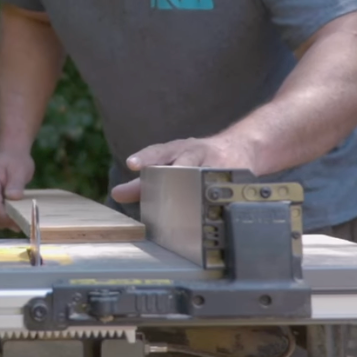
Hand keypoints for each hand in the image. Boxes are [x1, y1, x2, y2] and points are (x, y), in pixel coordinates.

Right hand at [0, 151, 35, 229]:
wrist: (9, 155)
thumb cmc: (15, 160)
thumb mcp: (19, 169)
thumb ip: (16, 184)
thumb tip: (13, 197)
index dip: (6, 217)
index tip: (22, 222)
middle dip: (9, 221)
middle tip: (28, 223)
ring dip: (9, 221)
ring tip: (26, 219)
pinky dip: (8, 218)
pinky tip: (20, 216)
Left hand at [110, 135, 259, 203]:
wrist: (239, 147)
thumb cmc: (195, 159)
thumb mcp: (170, 164)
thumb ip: (143, 182)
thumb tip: (116, 194)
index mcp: (179, 149)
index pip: (160, 151)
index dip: (146, 157)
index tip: (132, 164)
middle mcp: (197, 153)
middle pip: (186, 160)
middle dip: (177, 171)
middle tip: (167, 183)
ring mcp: (218, 163)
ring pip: (208, 172)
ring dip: (199, 185)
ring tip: (191, 199)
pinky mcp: (236, 175)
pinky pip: (227, 188)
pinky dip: (221, 199)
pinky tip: (216, 210)